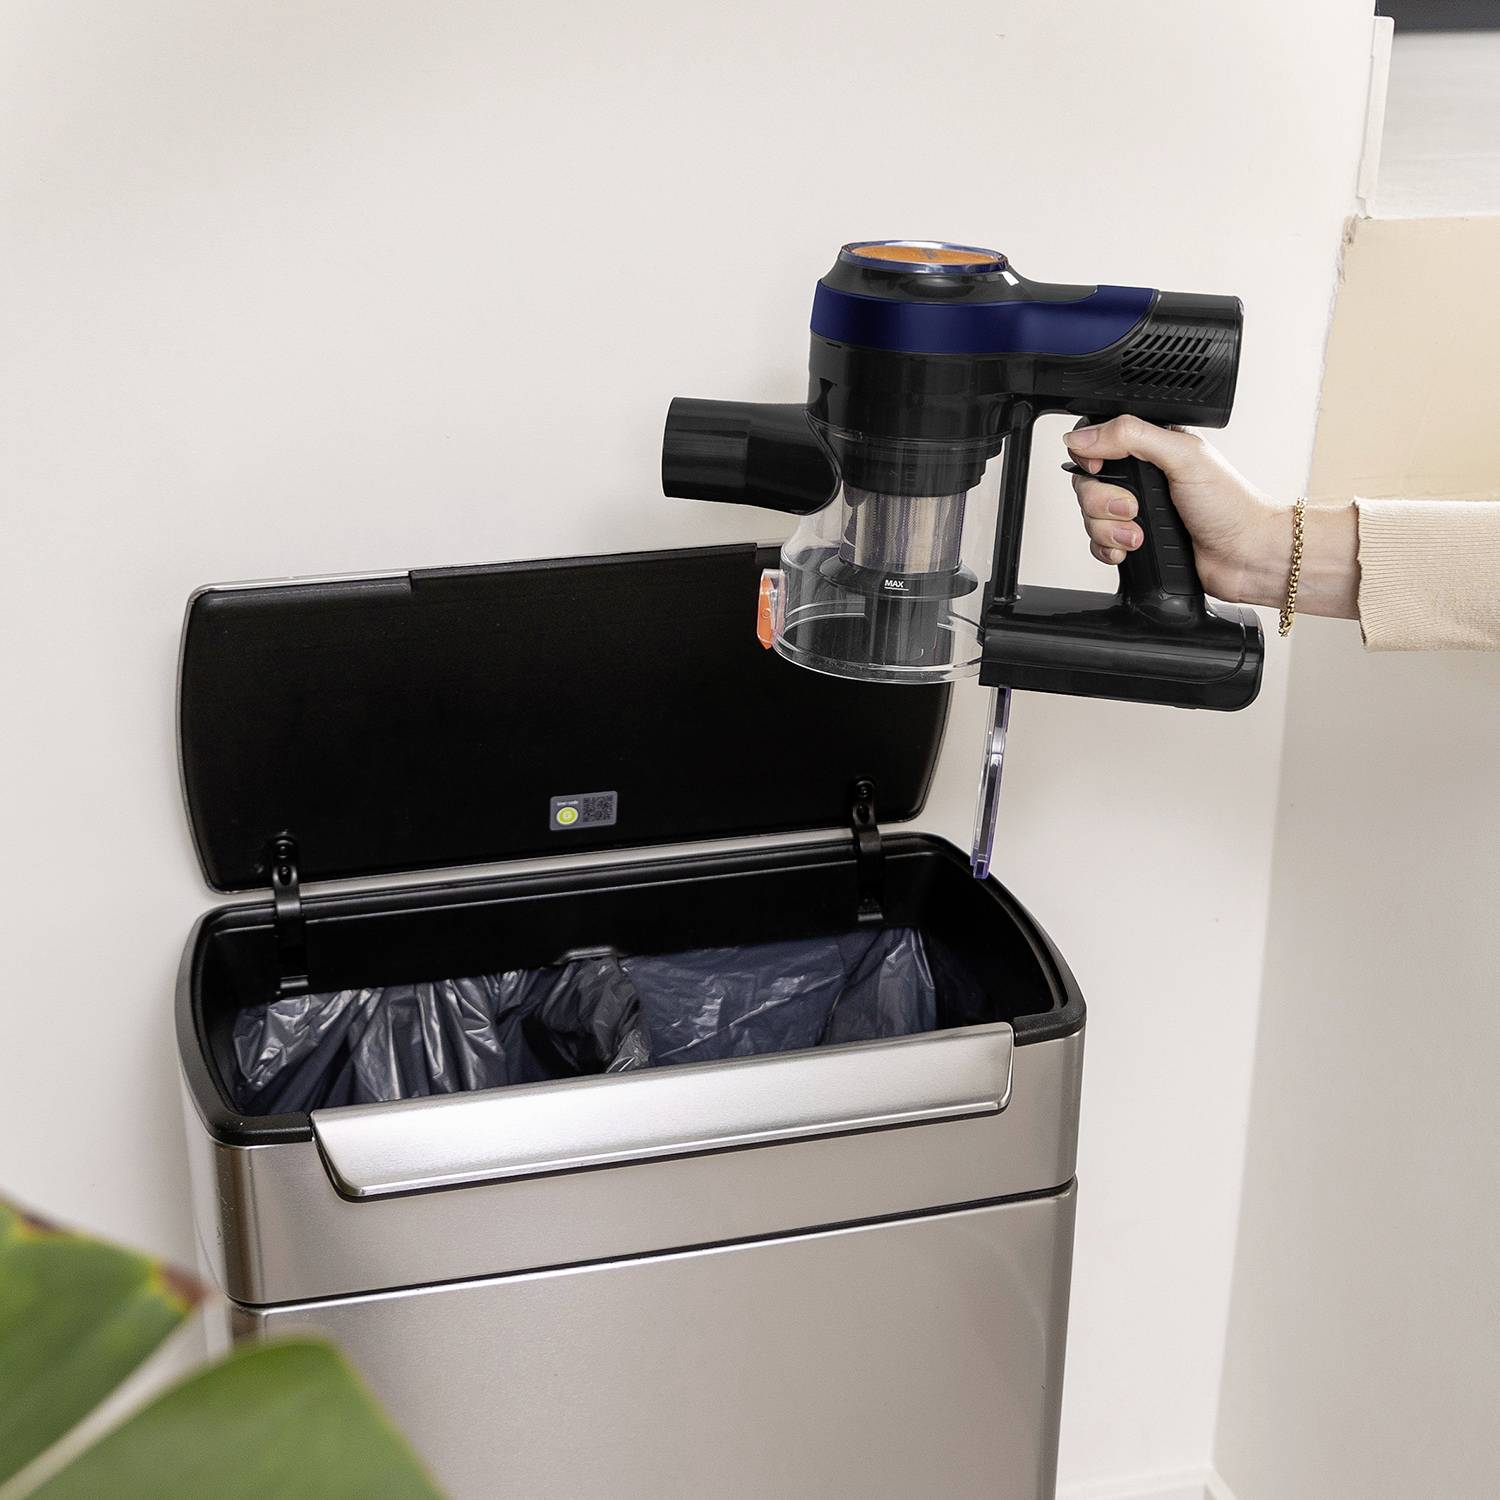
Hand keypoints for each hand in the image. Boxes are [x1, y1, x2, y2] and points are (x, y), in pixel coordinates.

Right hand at [1062, 417, 1358, 617]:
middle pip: (1087, 484)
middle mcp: (1141, 479)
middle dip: (1102, 502)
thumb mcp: (1183, 456)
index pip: (1096, 444)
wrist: (1246, 556)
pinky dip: (1108, 549)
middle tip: (1133, 508)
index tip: (1101, 469)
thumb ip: (1131, 437)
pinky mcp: (1132, 542)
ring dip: (1109, 529)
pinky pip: (1097, 545)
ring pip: (1089, 517)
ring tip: (1140, 534)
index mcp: (1152, 448)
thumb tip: (1082, 436)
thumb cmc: (1231, 506)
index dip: (1089, 458)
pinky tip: (1131, 549)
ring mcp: (1136, 512)